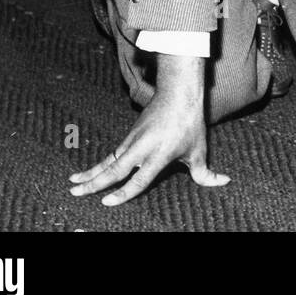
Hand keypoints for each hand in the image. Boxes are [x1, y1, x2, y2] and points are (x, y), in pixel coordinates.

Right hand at [69, 54, 228, 204]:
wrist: (179, 92)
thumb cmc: (190, 123)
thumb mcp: (199, 150)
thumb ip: (205, 172)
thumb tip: (223, 182)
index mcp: (160, 154)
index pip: (139, 178)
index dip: (124, 192)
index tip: (107, 202)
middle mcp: (142, 148)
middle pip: (114, 169)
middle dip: (94, 183)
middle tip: (75, 193)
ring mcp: (133, 140)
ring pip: (108, 160)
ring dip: (90, 173)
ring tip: (72, 184)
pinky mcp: (129, 135)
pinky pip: (111, 154)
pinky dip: (98, 164)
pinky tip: (86, 173)